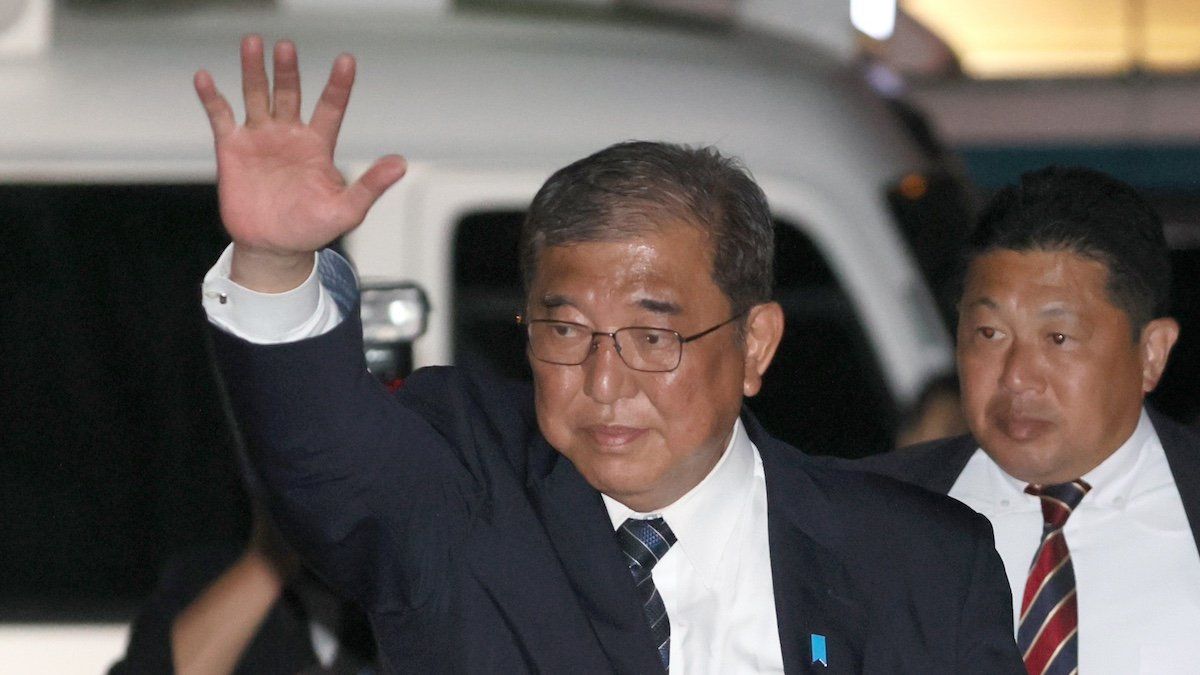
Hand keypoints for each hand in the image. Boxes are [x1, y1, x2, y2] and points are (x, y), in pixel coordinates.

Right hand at [194, 35, 406, 290]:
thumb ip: (371, 185)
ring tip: (252, 43)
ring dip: (254, 71)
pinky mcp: (233, 148)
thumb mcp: (347, 210)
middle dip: (287, 71)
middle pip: (289, 93)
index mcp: (318, 145)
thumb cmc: (312, 229)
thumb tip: (400, 164)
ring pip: (256, 95)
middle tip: (286, 48)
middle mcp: (289, 134)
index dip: (338, 85)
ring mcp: (260, 138)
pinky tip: (205, 77)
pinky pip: (221, 116)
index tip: (346, 61)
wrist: (274, 248)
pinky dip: (212, 97)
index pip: (331, 107)